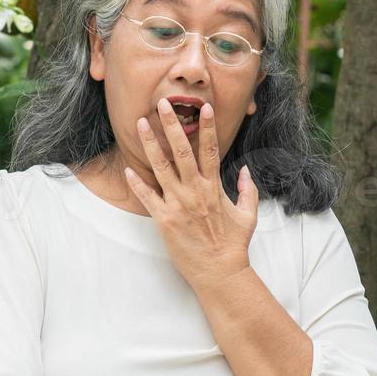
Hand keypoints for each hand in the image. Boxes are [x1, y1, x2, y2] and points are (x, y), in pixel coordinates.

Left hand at [124, 98, 257, 291]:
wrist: (220, 271)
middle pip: (181, 151)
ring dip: (150, 144)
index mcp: (214, 188)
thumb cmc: (234, 244)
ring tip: (141, 124)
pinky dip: (137, 184)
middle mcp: (195, 191)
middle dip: (172, 125)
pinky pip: (147, 198)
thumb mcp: (248, 215)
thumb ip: (248, 190)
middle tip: (163, 104)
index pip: (211, 150)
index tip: (204, 108)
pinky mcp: (164, 220)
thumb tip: (246, 170)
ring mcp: (178, 205)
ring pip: (161, 168)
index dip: (208, 128)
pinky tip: (128, 170)